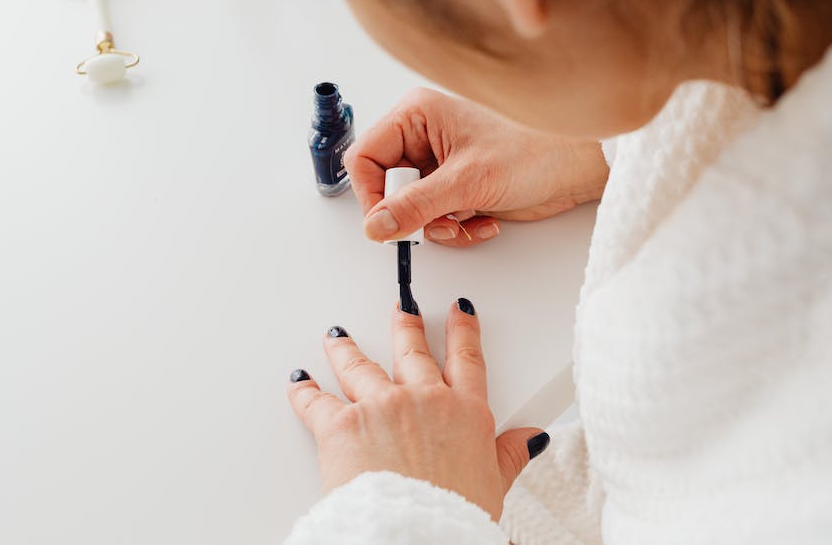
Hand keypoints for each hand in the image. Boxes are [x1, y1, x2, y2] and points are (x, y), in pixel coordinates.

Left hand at [286, 300, 548, 519]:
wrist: (413, 533)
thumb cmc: (452, 515)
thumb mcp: (494, 484)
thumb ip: (510, 455)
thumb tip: (532, 439)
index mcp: (465, 413)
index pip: (466, 360)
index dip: (463, 332)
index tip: (459, 313)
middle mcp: (424, 400)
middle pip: (412, 352)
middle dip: (406, 325)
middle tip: (403, 308)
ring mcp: (381, 408)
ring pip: (360, 367)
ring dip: (347, 349)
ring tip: (339, 336)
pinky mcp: (341, 426)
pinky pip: (316, 402)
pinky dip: (304, 390)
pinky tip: (299, 380)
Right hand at [344, 87, 608, 245]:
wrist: (581, 167)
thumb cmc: (536, 151)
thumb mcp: (467, 181)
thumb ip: (415, 206)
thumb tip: (375, 227)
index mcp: (417, 115)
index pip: (364, 158)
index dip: (371, 194)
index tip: (388, 223)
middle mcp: (425, 136)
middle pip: (386, 188)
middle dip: (413, 215)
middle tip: (438, 223)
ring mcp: (443, 164)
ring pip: (413, 210)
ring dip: (438, 226)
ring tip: (467, 221)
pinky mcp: (461, 188)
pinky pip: (439, 219)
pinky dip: (459, 229)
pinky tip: (486, 221)